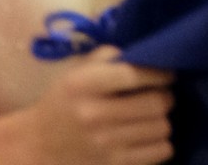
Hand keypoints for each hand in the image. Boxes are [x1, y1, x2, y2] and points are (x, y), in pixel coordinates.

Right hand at [30, 46, 173, 164]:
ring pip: (162, 127)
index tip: (166, 73)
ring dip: (162, 119)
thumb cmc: (63, 102)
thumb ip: (105, 58)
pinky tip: (147, 136)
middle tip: (160, 94)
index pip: (132, 74)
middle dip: (164, 96)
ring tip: (150, 116)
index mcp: (81, 84)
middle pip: (156, 103)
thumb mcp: (74, 73)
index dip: (158, 73)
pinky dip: (160, 141)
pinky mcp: (118, 163)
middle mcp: (94, 113)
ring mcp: (107, 142)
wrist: (42, 144)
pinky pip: (162, 150)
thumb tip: (141, 54)